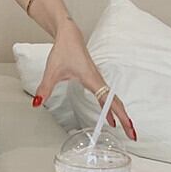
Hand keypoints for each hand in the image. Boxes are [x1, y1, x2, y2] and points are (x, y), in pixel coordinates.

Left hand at [31, 20, 136, 141]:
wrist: (69, 36)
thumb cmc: (63, 51)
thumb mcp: (52, 72)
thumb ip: (45, 89)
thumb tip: (37, 103)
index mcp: (92, 79)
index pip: (109, 101)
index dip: (118, 115)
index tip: (127, 126)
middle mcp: (98, 80)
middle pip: (116, 103)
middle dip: (125, 119)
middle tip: (133, 135)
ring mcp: (98, 80)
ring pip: (113, 100)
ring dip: (121, 114)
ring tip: (127, 129)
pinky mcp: (95, 80)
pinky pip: (107, 96)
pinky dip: (112, 108)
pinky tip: (110, 118)